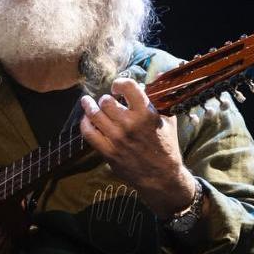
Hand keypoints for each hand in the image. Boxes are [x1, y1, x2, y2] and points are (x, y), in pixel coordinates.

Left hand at [79, 77, 198, 216]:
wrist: (161, 177)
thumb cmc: (166, 147)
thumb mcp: (169, 120)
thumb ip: (160, 98)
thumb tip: (157, 76)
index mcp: (146, 114)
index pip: (127, 87)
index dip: (119, 83)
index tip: (117, 88)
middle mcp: (130, 124)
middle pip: (106, 101)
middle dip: (106, 99)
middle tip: (107, 101)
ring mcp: (117, 138)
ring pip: (94, 114)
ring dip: (89, 106)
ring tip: (87, 102)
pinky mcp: (108, 152)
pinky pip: (88, 133)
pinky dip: (85, 123)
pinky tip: (87, 119)